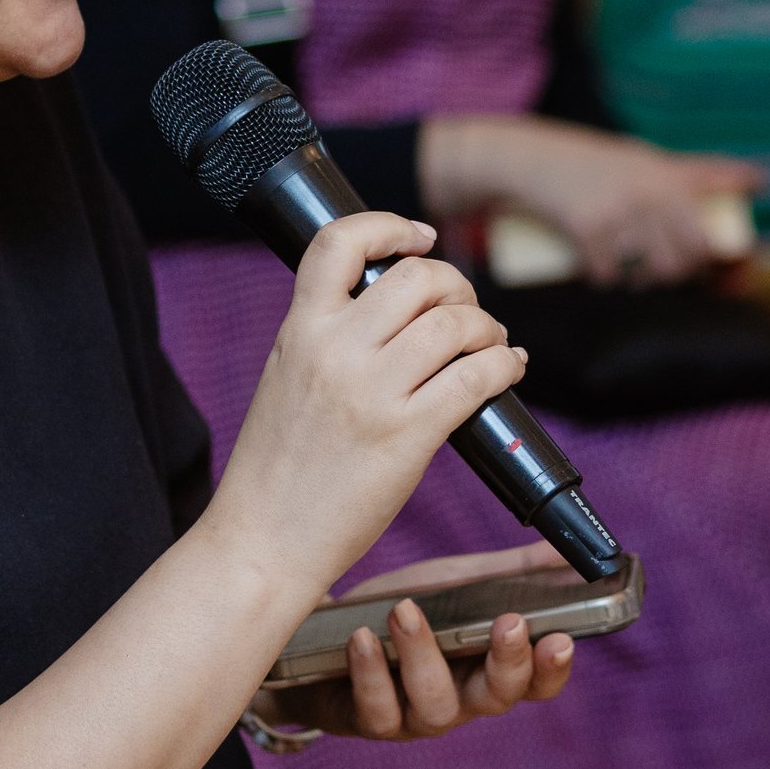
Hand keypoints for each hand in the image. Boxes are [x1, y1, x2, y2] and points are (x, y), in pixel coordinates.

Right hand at [207, 213, 526, 593]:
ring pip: (454, 322)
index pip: (338, 242)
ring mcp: (371, 393)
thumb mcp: (285, 378)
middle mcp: (334, 350)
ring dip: (487, 328)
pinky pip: (474, 378)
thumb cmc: (275, 470)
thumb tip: (388, 311)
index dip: (389, 226)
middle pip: (417, 277)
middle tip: (464, 311)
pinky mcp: (406, 436)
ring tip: (490, 345)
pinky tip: (506, 370)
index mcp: (300, 331)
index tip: (420, 237)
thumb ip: (326, 338)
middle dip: (456, 286)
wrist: (262, 542)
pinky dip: (502, 365)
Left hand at [259, 543, 576, 738]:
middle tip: (508, 624)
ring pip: (435, 706)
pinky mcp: (367, 720)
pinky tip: (364, 639)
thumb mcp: (456, 585)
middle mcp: (460, 700)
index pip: (537, 682)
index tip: (559, 638)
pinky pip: (376, 708)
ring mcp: (414, 716)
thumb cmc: (401, 611)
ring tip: (405, 610)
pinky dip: (371, 671)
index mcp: (490, 669)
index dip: (552, 668)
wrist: (321, 633)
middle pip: (498, 698)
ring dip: (423, 656)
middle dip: (507, 663)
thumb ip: (512, 573)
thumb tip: (566, 550)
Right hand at [421, 113, 759, 286]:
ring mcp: (619, 212)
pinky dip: (606, 280)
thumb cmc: (593, 161)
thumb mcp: (644, 158)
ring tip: (636, 275)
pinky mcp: (588, 229)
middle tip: (668, 272)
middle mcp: (649, 192)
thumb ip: (694, 171)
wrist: (529, 159)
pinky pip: (609, 274)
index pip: (709, 226)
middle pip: (686, 255)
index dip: (720, 254)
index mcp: (667, 175)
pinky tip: (602, 275)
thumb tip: (757, 179)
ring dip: (645, 281)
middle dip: (682, 272)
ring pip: (650, 270)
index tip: (726, 265)